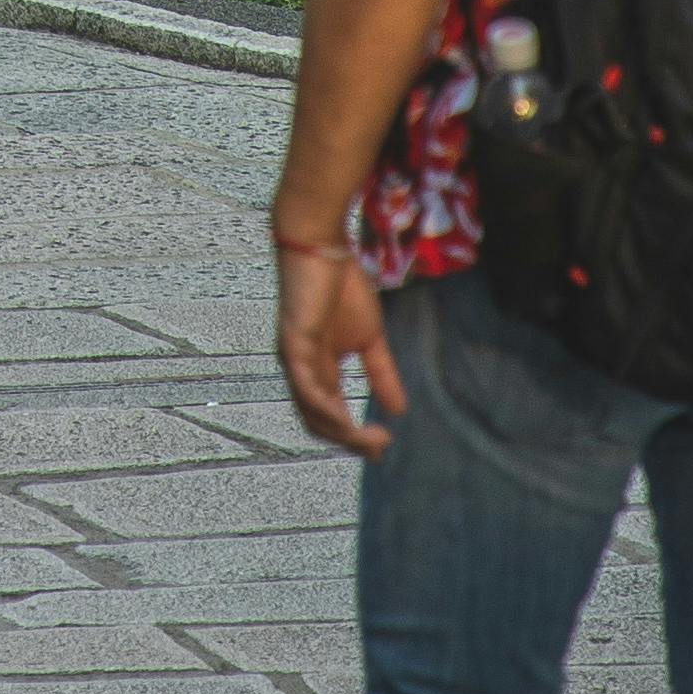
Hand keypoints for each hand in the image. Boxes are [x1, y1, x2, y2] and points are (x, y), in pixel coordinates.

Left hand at [274, 235, 406, 456]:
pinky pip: (306, 389)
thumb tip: (399, 410)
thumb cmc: (341, 285)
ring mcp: (294, 360)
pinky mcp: (292, 345)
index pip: (329, 416)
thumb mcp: (370, 338)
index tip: (382, 446)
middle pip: (317, 424)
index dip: (354, 437)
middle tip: (379, 448)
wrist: (322, 245)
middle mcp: (301, 370)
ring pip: (311, 414)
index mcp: (317, 370)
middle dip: (349, 443)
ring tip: (373, 439)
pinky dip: (326, 411)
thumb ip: (381, 373)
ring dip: (343, 434)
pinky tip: (348, 421)